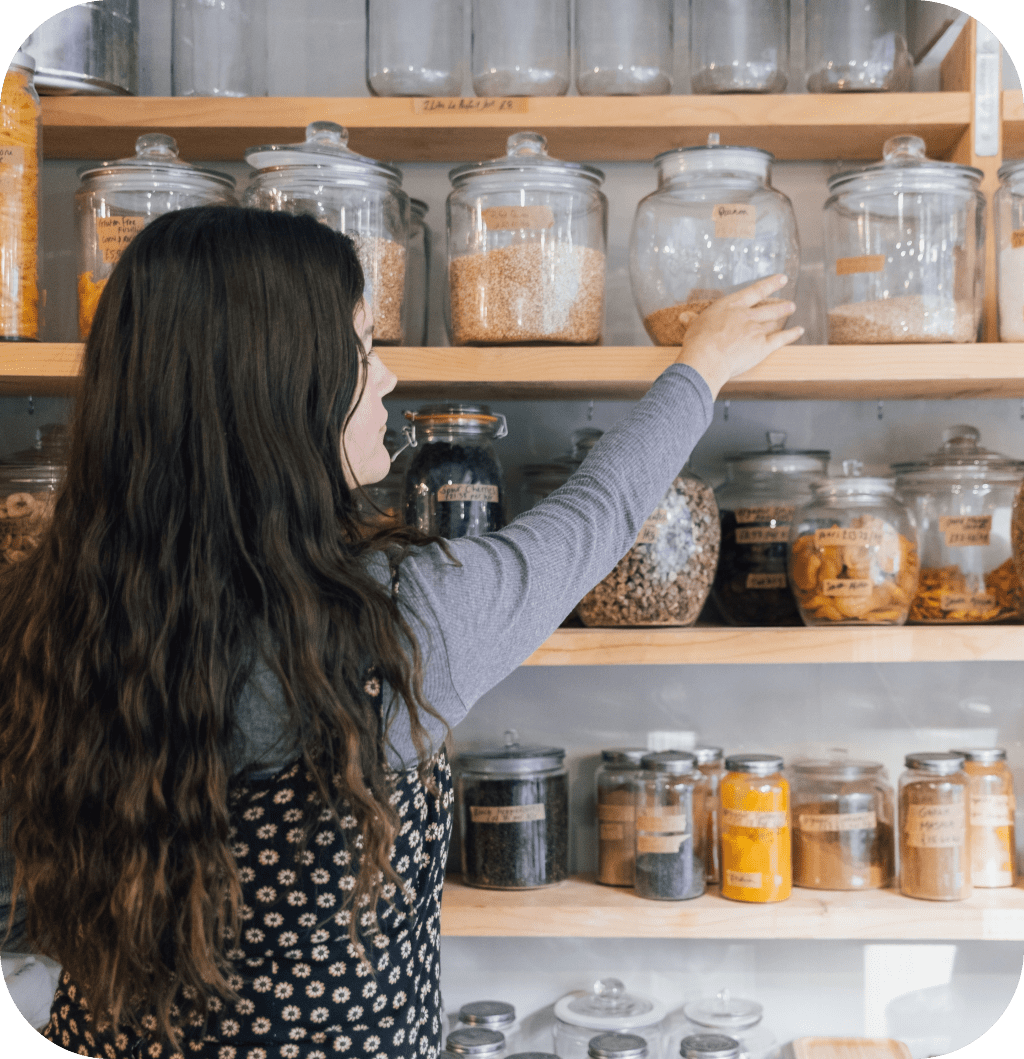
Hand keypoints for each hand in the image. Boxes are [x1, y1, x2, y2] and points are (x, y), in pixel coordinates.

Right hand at [673, 274, 802, 399]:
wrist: (707, 357)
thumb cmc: (698, 341)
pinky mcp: (762, 346)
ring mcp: (756, 330)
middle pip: (767, 307)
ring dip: (783, 315)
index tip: (781, 279)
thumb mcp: (693, 326)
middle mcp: (746, 316)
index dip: (769, 284)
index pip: (754, 292)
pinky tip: (798, 330)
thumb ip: (693, 320)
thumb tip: (684, 317)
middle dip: (779, 304)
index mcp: (731, 307)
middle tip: (789, 302)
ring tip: (791, 310)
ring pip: (773, 320)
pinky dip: (791, 334)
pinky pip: (780, 339)